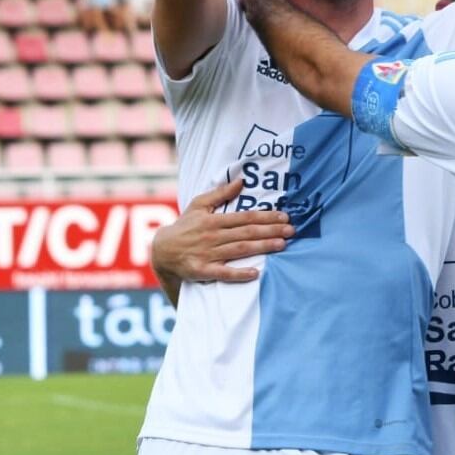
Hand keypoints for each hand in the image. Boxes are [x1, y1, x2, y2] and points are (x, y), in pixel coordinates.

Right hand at [151, 177, 293, 284]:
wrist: (162, 250)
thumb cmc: (184, 226)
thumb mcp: (198, 205)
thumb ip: (220, 194)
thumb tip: (241, 180)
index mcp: (214, 220)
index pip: (245, 217)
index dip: (265, 217)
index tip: (284, 217)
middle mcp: (213, 235)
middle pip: (246, 232)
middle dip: (270, 231)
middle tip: (291, 231)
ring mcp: (208, 253)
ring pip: (239, 249)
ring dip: (261, 247)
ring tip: (282, 245)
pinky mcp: (202, 270)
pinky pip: (222, 272)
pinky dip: (238, 273)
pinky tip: (255, 273)